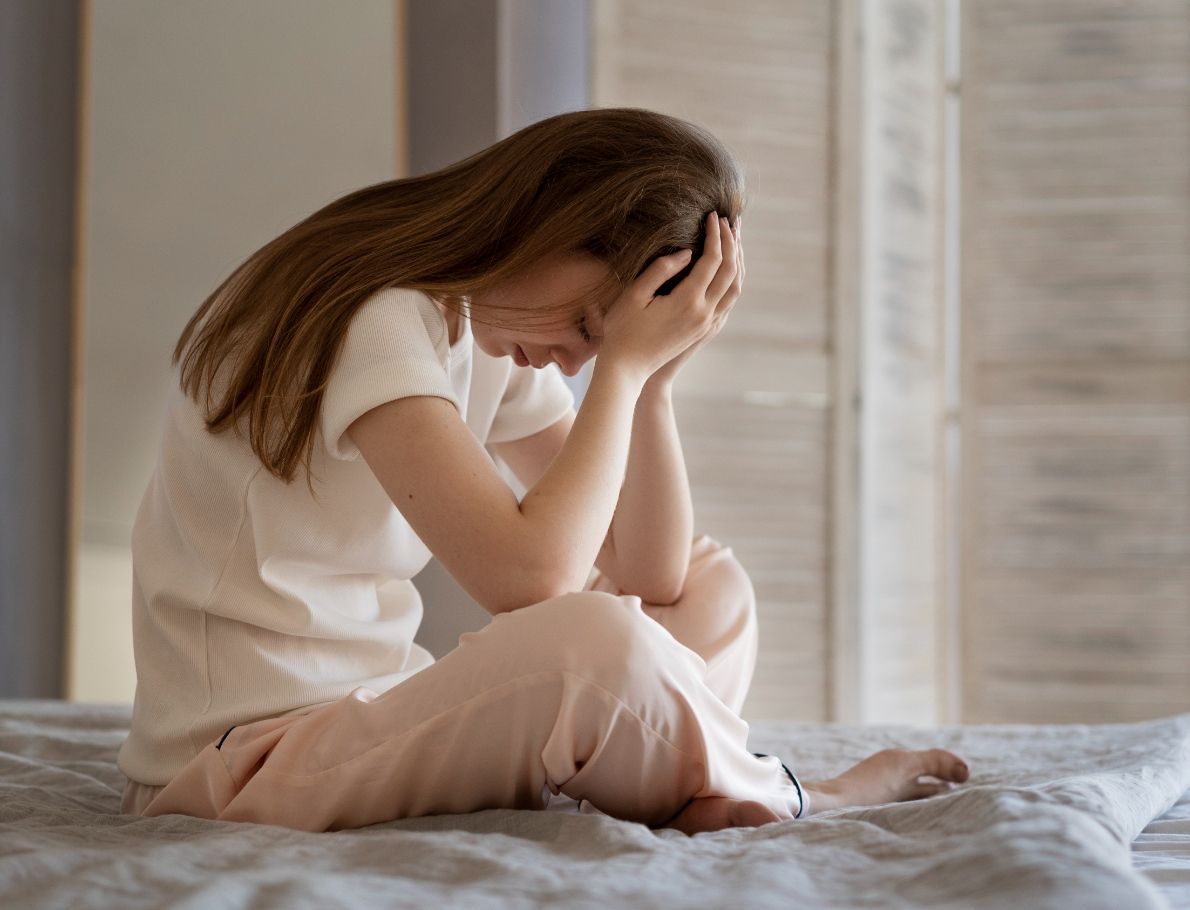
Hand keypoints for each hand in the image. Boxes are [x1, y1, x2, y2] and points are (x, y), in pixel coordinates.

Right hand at [598, 211, 740, 384]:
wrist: (627, 369)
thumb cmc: (622, 330)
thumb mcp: (634, 295)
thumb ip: (660, 270)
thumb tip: (687, 252)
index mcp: (688, 302)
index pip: (712, 260)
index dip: (715, 235)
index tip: (712, 215)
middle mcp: (704, 314)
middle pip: (731, 271)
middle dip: (732, 242)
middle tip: (729, 220)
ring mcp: (707, 325)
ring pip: (735, 288)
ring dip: (737, 261)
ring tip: (734, 239)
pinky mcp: (704, 332)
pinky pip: (728, 302)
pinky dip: (733, 280)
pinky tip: (728, 270)